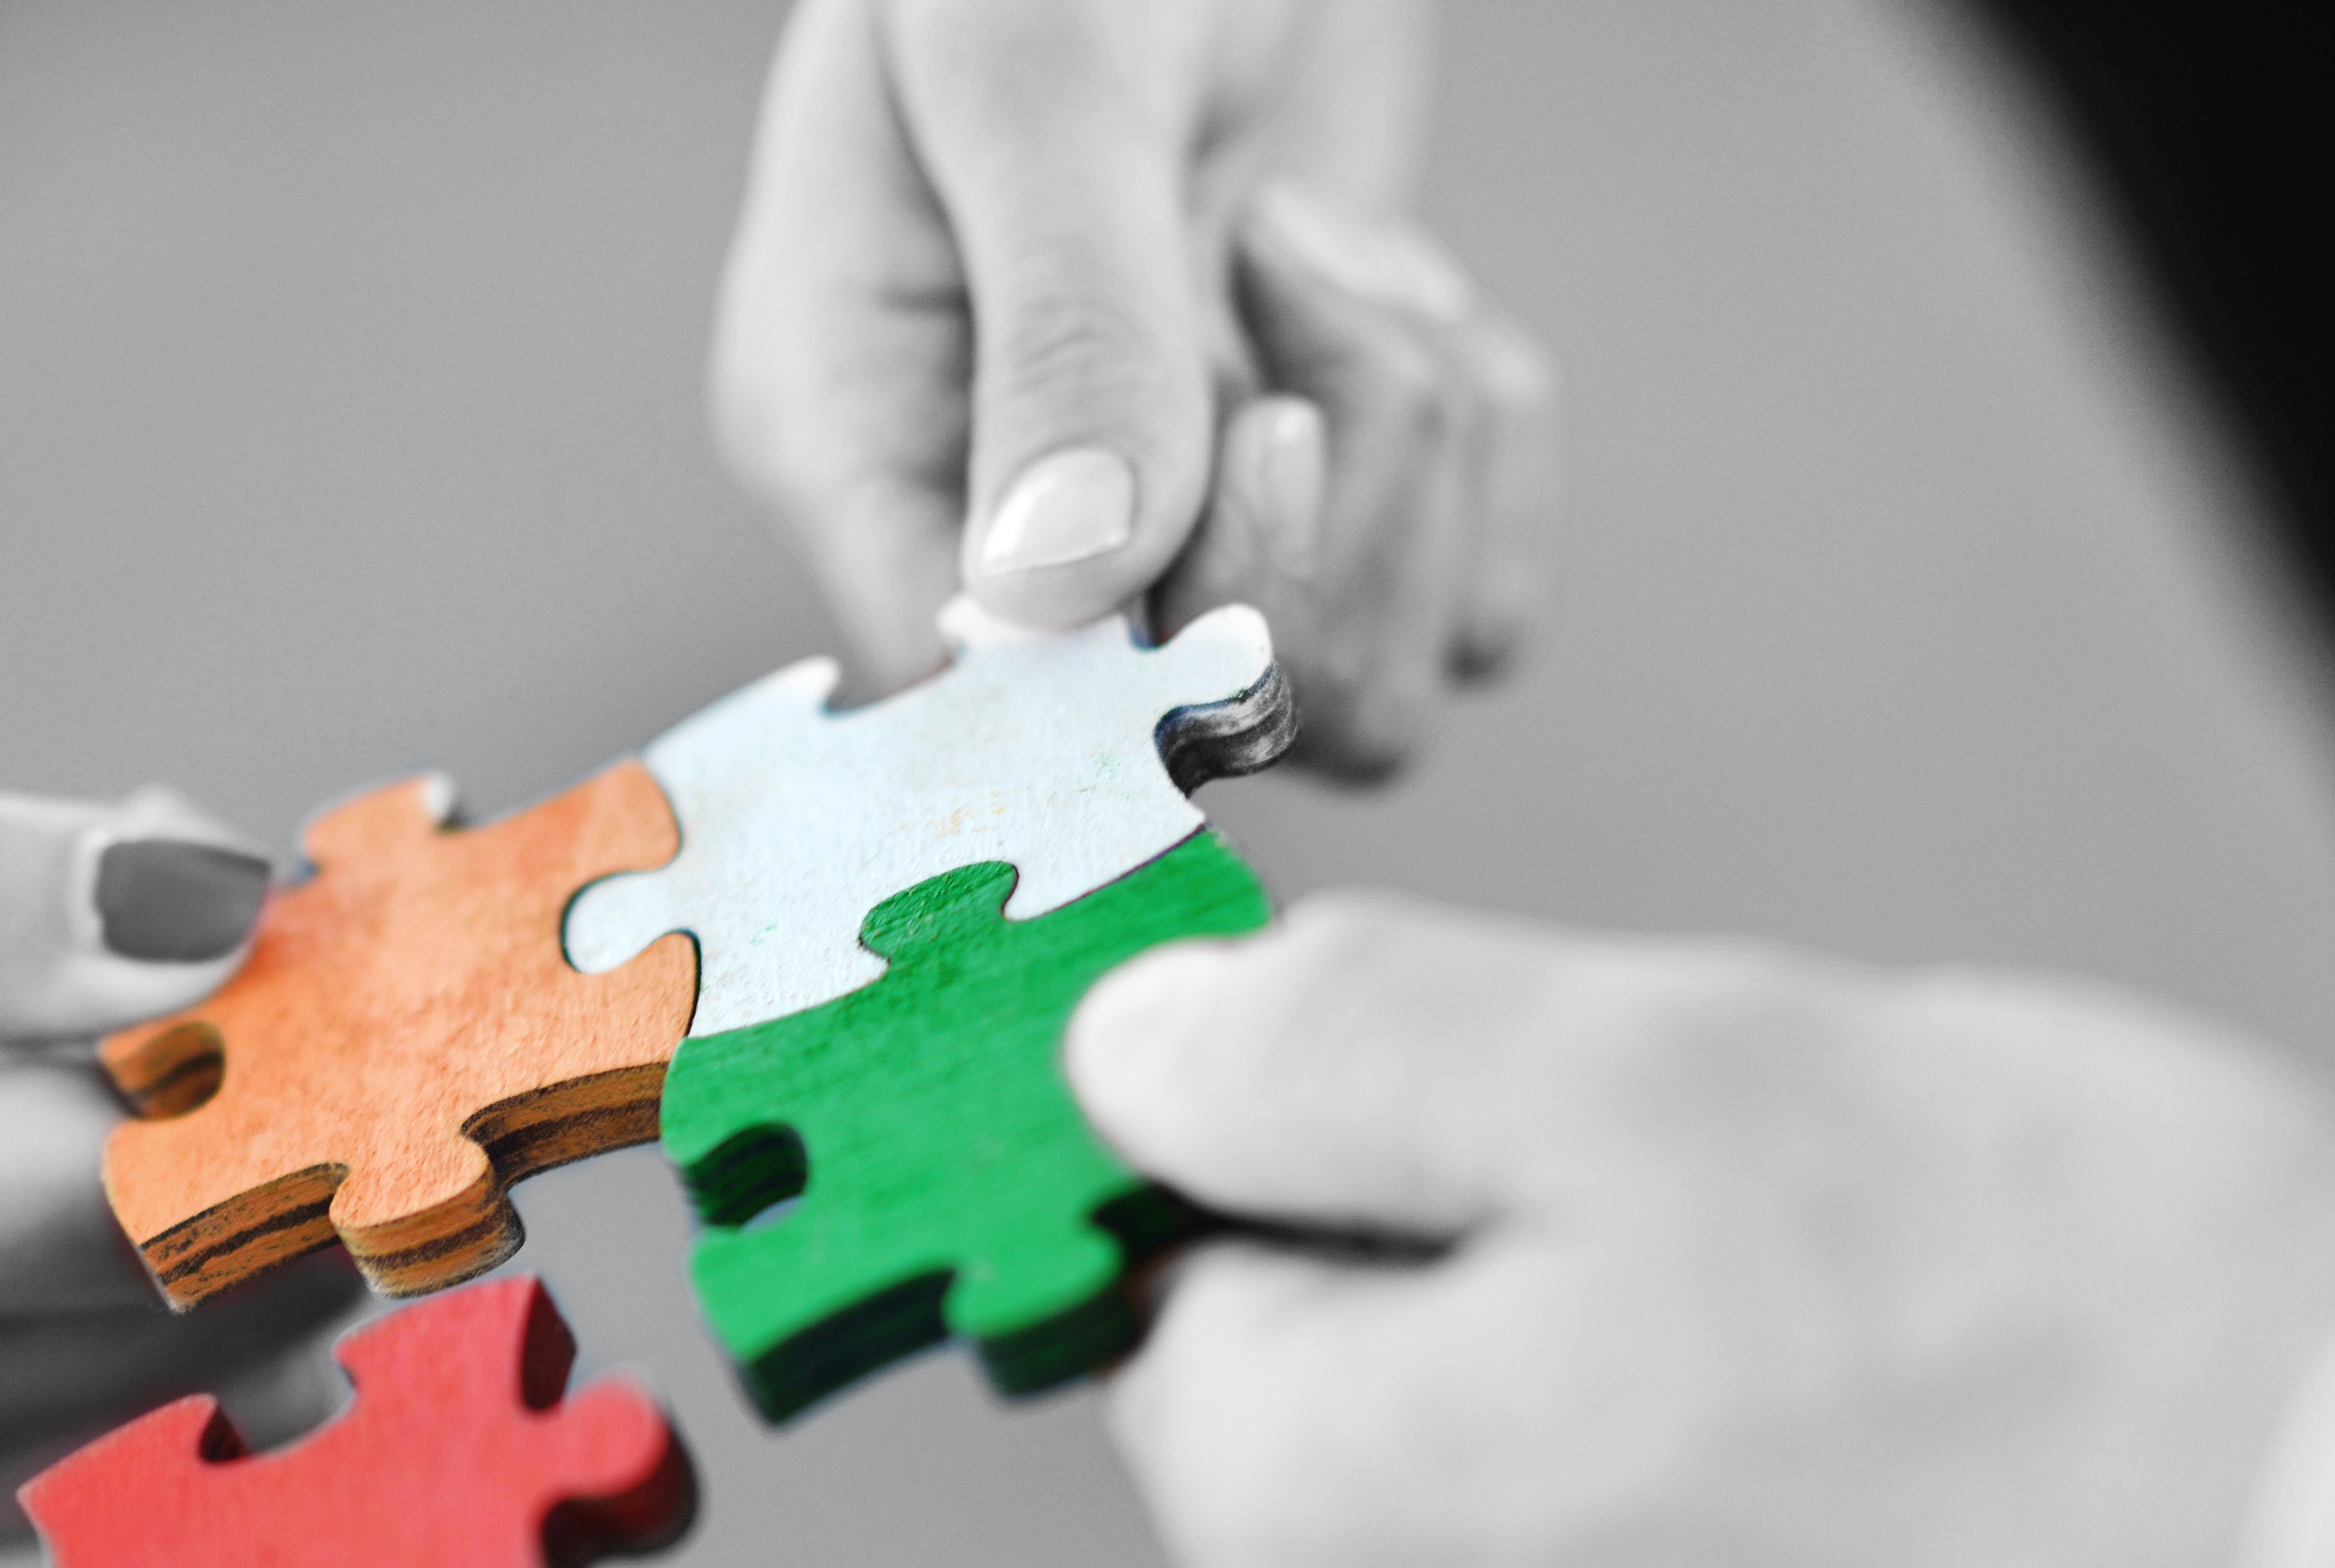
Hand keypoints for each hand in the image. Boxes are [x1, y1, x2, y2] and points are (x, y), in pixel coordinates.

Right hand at [0, 705, 346, 1567]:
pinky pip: (21, 1452)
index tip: (384, 932)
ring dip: (195, 1210)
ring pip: (128, 1397)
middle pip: (175, 1313)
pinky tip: (18, 1151)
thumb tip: (208, 910)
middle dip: (279, 1123)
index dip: (307, 1059)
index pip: (151, 1196)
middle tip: (295, 933)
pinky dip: (78, 1301)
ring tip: (147, 1009)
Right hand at [713, 0, 1559, 768]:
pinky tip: (1388, 286)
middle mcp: (995, 532)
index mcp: (855, 443)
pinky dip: (1479, 451)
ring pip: (1351, 698)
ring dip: (1403, 463)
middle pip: (1196, 730)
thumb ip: (1063, 326)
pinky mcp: (1324, 510)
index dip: (1130, 663)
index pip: (969, 700)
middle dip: (1308, 511)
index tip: (1251, 444)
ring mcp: (1168, 537)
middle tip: (1281, 251)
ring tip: (1325, 254)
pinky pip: (1464, 615)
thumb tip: (1064, 594)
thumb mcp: (1035, 70)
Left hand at [1065, 896, 2334, 1567]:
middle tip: (1825, 1325)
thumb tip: (1131, 1055)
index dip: (1385, 1206)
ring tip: (1938, 1498)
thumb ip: (1345, 1050)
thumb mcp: (1669, 1070)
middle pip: (1383, 1508)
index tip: (1567, 1183)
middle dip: (1545, 1386)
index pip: (1210, 1316)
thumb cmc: (2104, 1364)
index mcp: (1306, 1549)